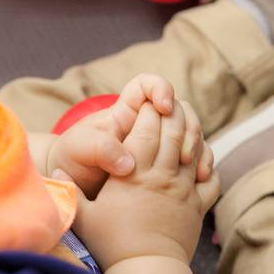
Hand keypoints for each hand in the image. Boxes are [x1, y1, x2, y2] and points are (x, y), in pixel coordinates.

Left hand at [46, 75, 212, 197]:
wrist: (73, 188)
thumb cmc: (72, 160)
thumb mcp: (79, 150)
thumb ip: (100, 148)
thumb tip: (128, 164)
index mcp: (126, 112)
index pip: (149, 85)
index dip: (161, 89)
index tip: (164, 108)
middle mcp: (147, 126)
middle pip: (180, 110)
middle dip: (188, 126)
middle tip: (184, 154)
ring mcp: (159, 146)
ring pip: (190, 134)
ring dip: (198, 147)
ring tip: (194, 171)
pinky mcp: (167, 167)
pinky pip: (192, 159)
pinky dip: (200, 166)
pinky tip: (199, 181)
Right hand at [69, 102, 219, 269]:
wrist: (146, 271)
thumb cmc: (112, 243)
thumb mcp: (84, 217)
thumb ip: (70, 192)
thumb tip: (56, 173)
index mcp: (135, 173)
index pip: (146, 129)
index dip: (147, 111)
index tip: (144, 102)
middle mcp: (163, 176)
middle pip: (174, 132)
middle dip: (172, 113)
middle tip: (167, 103)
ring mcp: (185, 190)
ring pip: (196, 149)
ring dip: (192, 132)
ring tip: (184, 123)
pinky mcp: (198, 206)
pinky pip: (212, 177)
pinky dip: (208, 163)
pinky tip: (200, 160)